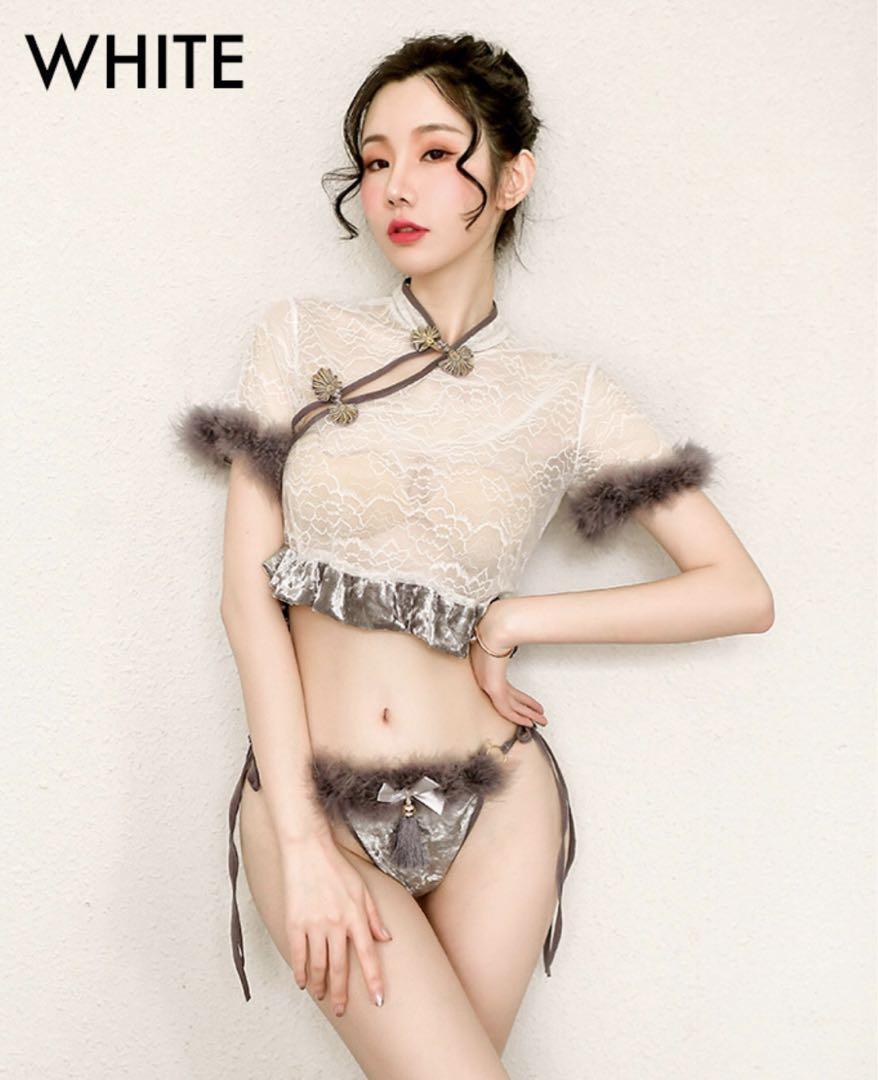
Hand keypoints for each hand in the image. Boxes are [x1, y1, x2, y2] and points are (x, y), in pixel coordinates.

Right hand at [281, 832, 390, 1016]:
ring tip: (322, 995)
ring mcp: (314, 925)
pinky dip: (300, 972)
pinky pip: (298, 955)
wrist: (308, 850)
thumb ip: (374, 917)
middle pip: (340, 968)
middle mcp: (336, 924)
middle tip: (342, 1009)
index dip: (373, 980)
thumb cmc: (337, 867)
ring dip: (320, 985)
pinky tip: (303, 982)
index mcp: (355, 916)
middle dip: (342, 993)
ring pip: (318, 965)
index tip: (378, 1000)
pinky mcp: (294, 923)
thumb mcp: (363, 888)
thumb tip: (386, 939)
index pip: (368, 955)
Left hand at [469, 599, 547, 729]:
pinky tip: (527, 721)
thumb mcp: (503, 640)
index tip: (530, 705)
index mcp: (490, 671)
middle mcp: (488, 680)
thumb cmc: (495, 631)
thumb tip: (525, 636)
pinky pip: (506, 708)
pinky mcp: (492, 688)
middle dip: (527, 710)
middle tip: (539, 718)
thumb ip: (511, 644)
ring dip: (527, 715)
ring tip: (540, 721)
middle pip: (511, 701)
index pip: (508, 690)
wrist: (491, 631)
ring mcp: (489, 685)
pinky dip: (517, 716)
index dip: (521, 699)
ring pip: (511, 707)